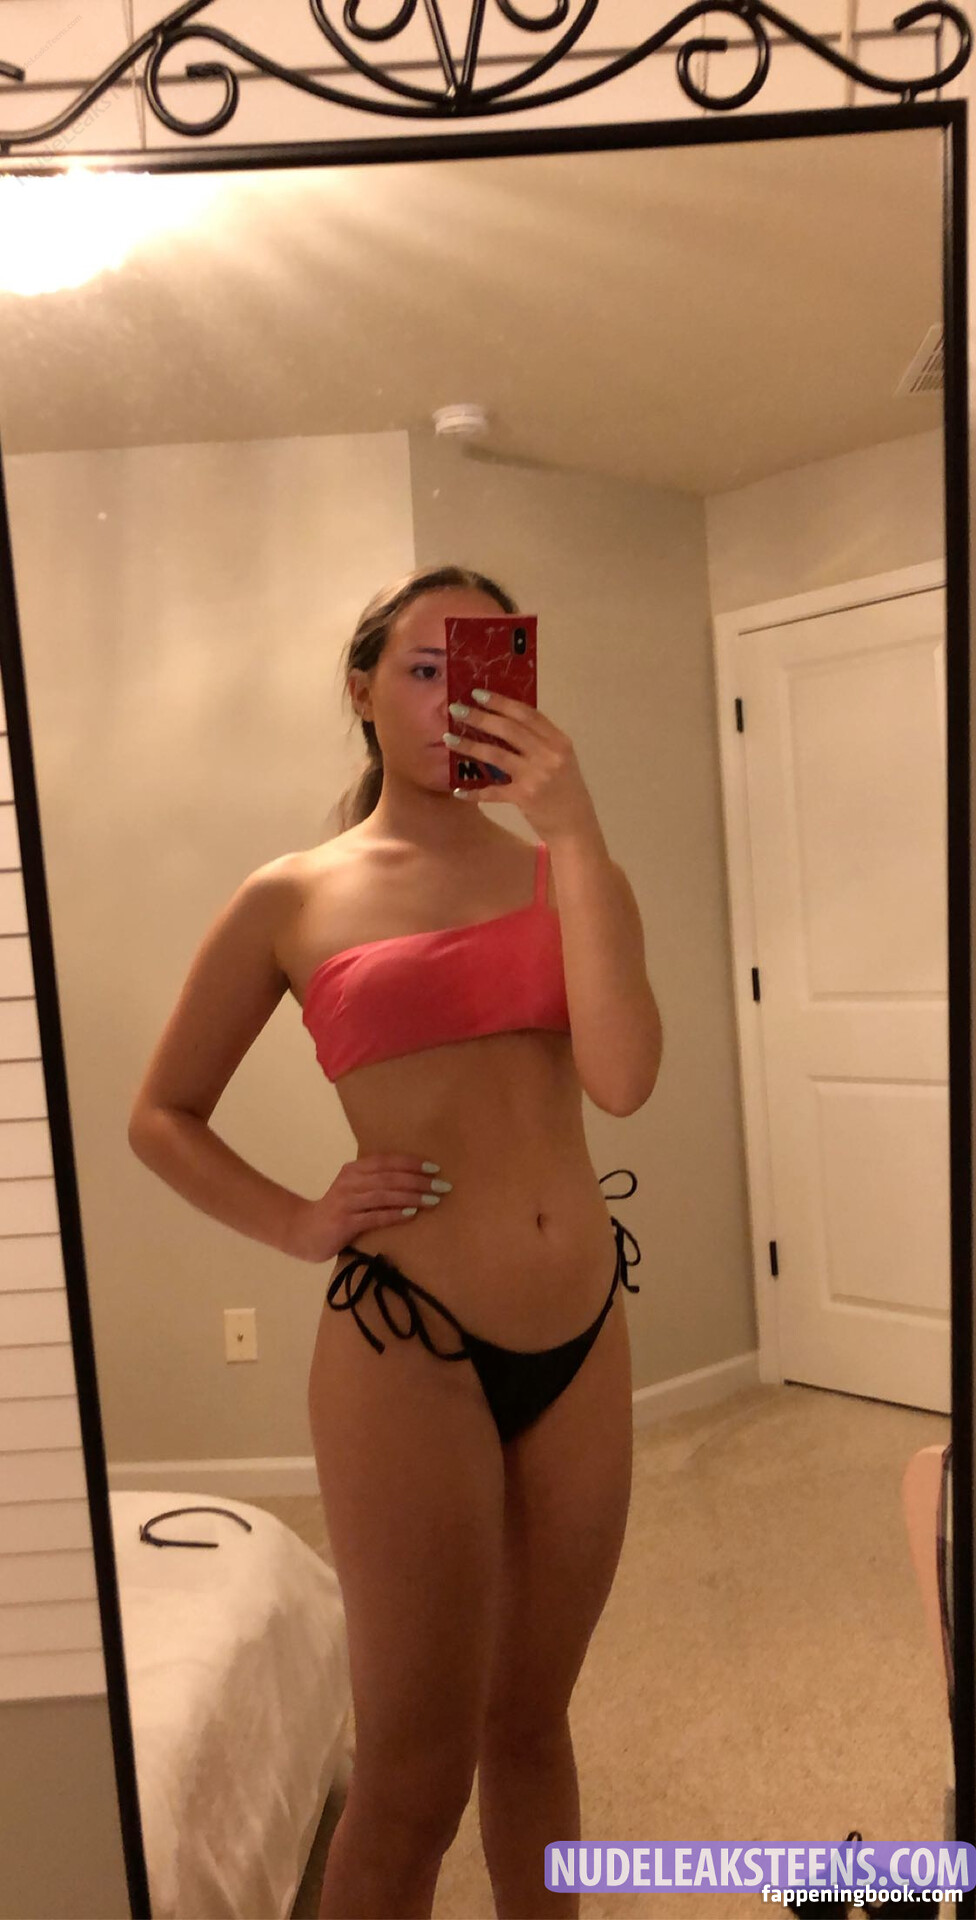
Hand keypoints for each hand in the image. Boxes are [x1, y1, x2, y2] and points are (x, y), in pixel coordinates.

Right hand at [288, 1154, 447, 1262]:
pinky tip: (411, 1214)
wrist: (303, 1231)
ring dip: (411, 1196)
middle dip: (418, 1180)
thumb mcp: (353, 1189)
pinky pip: (374, 1217)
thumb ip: (375, 1182)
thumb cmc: (336, 1211)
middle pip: (388, 1177)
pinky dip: (394, 1214)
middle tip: (442, 1185)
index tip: (434, 1167)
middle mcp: (349, 1182)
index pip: (385, 1161)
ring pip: (384, 1195)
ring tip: (433, 1199)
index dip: (411, 1163)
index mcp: (353, 1170)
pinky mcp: (345, 1223)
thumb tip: (412, 1180)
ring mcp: (346, 1202)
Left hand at [445, 689, 597, 841]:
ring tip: (448, 738)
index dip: (501, 702)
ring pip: (495, 754)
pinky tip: (458, 790)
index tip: (478, 693)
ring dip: (469, 745)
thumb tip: (505, 722)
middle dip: (480, 717)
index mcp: (559, 741)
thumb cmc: (567, 791)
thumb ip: (540, 742)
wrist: (576, 827)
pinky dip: (474, 791)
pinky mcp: (524, 797)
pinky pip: (493, 790)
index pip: (527, 714)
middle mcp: (548, 755)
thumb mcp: (561, 760)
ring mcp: (536, 776)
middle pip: (508, 729)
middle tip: (456, 709)